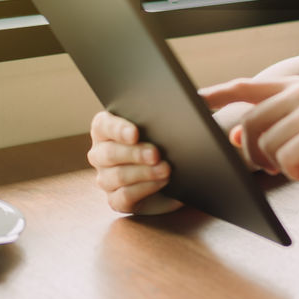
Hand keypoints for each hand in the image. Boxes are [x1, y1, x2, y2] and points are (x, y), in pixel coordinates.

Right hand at [86, 102, 259, 214]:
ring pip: (114, 177)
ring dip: (141, 173)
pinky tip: (161, 183)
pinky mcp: (119, 200)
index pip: (103, 125)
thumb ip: (181, 106)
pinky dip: (142, 190)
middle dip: (134, 153)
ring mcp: (107, 178)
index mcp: (108, 128)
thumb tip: (196, 98)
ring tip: (166, 169)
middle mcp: (102, 153)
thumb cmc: (177, 137)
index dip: (117, 128)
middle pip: (108, 153)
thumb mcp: (179, 118)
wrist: (187, 166)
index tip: (136, 132)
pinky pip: (122, 198)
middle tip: (157, 153)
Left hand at [200, 76, 298, 185]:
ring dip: (278, 166)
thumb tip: (232, 138)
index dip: (215, 94)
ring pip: (265, 146)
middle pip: (248, 125)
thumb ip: (275, 127)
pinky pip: (285, 160)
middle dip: (252, 154)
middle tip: (275, 167)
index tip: (192, 102)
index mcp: (297, 86)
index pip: (245, 86)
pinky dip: (295, 173)